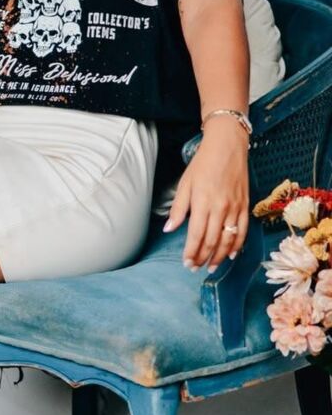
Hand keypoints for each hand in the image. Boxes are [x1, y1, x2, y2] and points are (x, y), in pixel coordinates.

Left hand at [163, 120, 249, 272]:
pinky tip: (231, 255)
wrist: (227, 146)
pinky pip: (243, 231)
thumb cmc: (203, 163)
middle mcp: (220, 207)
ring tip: (211, 267)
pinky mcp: (245, 205)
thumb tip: (168, 228)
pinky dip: (238, 245)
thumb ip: (178, 208)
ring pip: (228, 239)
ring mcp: (235, 207)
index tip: (186, 262)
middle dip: (203, 257)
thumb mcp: (185, 182)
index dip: (191, 252)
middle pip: (212, 241)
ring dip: (220, 256)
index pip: (197, 234)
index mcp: (203, 201)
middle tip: (195, 268)